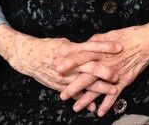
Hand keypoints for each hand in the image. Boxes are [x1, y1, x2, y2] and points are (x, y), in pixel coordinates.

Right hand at [6, 34, 121, 110]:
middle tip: (118, 74)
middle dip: (105, 71)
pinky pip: (73, 94)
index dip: (106, 47)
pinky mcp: (59, 85)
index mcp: (71, 49)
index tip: (120, 47)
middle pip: (90, 67)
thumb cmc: (49, 47)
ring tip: (113, 91)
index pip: (92, 46)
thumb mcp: (66, 43)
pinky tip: (93, 106)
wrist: (28, 57)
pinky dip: (83, 99)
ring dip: (99, 88)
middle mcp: (69, 63)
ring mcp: (64, 75)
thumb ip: (81, 47)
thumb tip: (97, 46)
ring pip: (85, 83)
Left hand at [56, 23, 148, 115]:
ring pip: (99, 88)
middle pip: (87, 76)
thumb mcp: (111, 34)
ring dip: (87, 99)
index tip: (57, 68)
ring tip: (76, 107)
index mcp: (102, 50)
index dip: (70, 63)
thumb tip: (86, 43)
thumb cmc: (131, 35)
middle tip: (62, 95)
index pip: (82, 57)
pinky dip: (108, 104)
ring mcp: (116, 73)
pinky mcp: (125, 79)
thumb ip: (97, 40)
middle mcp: (107, 63)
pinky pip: (115, 94)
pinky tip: (100, 112)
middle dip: (74, 87)